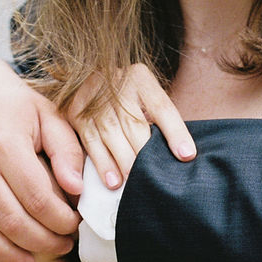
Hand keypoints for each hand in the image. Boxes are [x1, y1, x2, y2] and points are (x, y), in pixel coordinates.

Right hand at [0, 57, 84, 261]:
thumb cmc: (19, 105)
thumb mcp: (50, 116)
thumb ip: (67, 151)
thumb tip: (77, 190)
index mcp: (4, 142)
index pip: (37, 198)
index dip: (60, 221)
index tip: (75, 228)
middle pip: (9, 219)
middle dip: (39, 242)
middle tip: (61, 248)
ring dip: (4, 254)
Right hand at [67, 63, 195, 189]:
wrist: (83, 78)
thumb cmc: (124, 97)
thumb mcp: (144, 97)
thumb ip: (159, 119)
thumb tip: (183, 153)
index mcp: (140, 78)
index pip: (161, 106)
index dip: (176, 132)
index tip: (187, 155)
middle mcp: (116, 83)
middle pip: (133, 122)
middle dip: (144, 153)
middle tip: (154, 177)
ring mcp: (92, 96)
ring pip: (111, 133)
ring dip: (124, 162)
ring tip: (133, 183)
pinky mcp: (75, 111)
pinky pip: (90, 141)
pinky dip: (103, 163)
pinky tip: (113, 181)